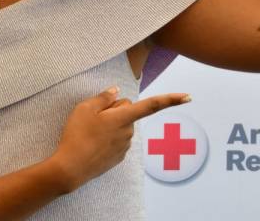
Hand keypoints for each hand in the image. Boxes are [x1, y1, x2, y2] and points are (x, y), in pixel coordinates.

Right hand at [51, 88, 190, 191]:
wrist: (71, 167)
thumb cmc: (77, 135)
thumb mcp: (84, 108)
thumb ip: (103, 97)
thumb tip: (116, 92)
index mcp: (123, 117)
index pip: (152, 105)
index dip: (171, 99)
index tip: (189, 97)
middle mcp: (129, 132)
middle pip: (127, 111)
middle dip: (115, 109)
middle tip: (93, 116)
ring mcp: (125, 146)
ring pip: (122, 126)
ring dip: (110, 124)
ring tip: (89, 132)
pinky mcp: (119, 157)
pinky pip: (117, 139)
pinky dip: (107, 138)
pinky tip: (92, 143)